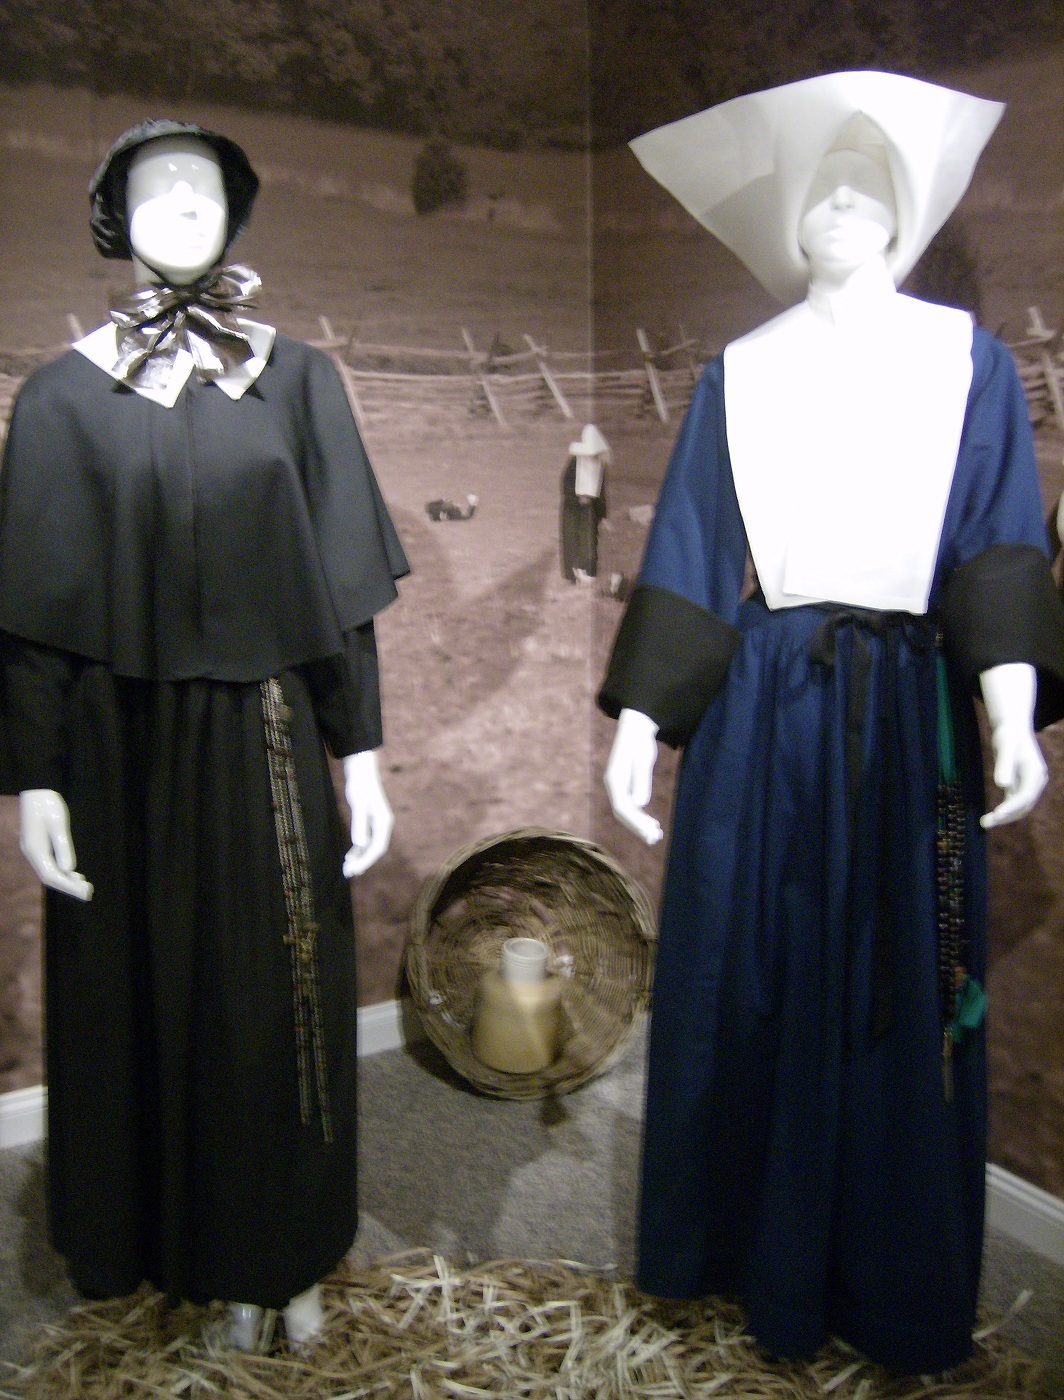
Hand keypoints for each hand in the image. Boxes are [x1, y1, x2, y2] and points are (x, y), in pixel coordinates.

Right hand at [19, 789, 93, 899]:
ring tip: (85, 887)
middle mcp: (32, 853)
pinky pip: (49, 864)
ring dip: (67, 881)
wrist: (36, 790)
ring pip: (49, 871)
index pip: (52, 875)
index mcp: (35, 849)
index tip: (85, 892)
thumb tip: (69, 869)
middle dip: (69, 887)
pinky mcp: (37, 846)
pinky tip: (75, 875)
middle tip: (89, 894)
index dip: (68, 887)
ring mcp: (34, 850)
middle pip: (50, 877)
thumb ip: (63, 846)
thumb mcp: (58, 823)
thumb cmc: (47, 804)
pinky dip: (62, 871)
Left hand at [341, 750, 393, 875]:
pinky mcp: (369, 821)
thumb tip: (360, 844)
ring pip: (370, 847)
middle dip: (362, 862)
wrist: (360, 769)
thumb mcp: (358, 804)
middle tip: (347, 872)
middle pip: (374, 850)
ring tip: (347, 868)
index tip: (354, 869)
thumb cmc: (359, 784)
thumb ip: (359, 824)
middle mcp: (382, 825)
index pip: (377, 847)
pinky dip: (358, 850)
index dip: (366, 861)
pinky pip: (366, 840)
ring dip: (359, 858)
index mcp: (383, 822)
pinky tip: (349, 856)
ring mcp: (376, 824)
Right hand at [604, 708, 662, 844]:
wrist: (636, 728)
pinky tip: (653, 825)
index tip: (649, 831)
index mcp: (614, 780)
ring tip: (656, 835)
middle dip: (637, 827)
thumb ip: (641, 780)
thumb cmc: (640, 741)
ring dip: (640, 825)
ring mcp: (619, 787)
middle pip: (622, 813)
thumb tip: (639, 804)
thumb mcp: (643, 759)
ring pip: (626, 813)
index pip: (622, 808)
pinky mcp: (626, 787)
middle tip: (654, 838)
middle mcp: (614, 786)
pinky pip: (631, 807)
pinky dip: (641, 818)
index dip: (635, 822)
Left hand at [979, 663, 1046, 827]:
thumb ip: (1004, 765)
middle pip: (1023, 806)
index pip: (1025, 796)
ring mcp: (1028, 785)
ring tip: (984, 822)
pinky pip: (1013, 802)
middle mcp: (1035, 783)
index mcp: (1035, 774)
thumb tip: (1002, 784)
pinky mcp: (1020, 786)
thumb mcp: (1005, 746)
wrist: (1012, 729)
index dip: (1011, 807)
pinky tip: (991, 816)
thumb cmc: (1009, 736)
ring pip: (1019, 807)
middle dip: (1006, 816)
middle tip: (986, 822)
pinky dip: (1004, 810)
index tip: (997, 814)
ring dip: (1004, 816)